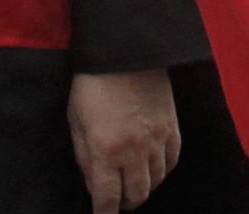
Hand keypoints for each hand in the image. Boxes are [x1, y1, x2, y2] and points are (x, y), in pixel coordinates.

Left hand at [68, 68, 179, 213]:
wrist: (124, 50)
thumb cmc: (92, 84)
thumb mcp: (76, 122)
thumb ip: (84, 158)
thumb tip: (93, 185)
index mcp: (105, 150)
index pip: (107, 199)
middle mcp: (134, 150)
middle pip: (136, 195)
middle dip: (125, 203)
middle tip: (117, 200)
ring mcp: (157, 139)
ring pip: (156, 181)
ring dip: (143, 187)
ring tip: (133, 183)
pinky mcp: (172, 126)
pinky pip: (172, 160)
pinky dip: (162, 170)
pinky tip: (153, 167)